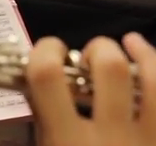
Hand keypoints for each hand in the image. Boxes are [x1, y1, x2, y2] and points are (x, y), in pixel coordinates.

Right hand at [26, 33, 155, 145]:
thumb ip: (43, 120)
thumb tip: (35, 77)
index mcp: (65, 140)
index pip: (48, 75)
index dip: (45, 50)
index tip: (50, 50)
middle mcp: (108, 137)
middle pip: (109, 68)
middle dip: (98, 49)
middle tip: (88, 59)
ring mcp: (146, 140)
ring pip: (152, 81)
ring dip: (141, 54)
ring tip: (129, 41)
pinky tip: (149, 63)